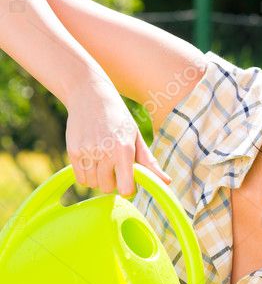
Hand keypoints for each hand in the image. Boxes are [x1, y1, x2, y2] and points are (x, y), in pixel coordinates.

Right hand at [66, 76, 171, 197]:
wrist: (89, 94)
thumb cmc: (118, 118)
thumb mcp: (136, 137)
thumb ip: (149, 162)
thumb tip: (167, 182)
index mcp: (124, 149)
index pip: (125, 189)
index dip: (128, 189)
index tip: (128, 181)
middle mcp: (105, 151)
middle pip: (108, 188)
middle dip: (113, 182)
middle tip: (114, 167)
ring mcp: (87, 151)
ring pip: (93, 184)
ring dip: (99, 179)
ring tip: (103, 162)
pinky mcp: (73, 150)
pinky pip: (81, 178)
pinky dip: (87, 175)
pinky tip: (92, 161)